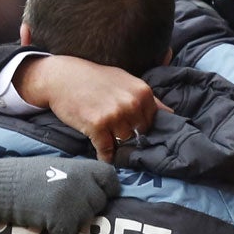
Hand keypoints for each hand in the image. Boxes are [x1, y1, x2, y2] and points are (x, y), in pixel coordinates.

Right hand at [0, 156, 120, 233]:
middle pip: (100, 203)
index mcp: (85, 167)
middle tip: (66, 206)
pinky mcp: (64, 222)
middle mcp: (84, 184)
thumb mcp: (60, 166)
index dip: (106, 190)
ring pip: (86, 222)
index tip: (96, 194)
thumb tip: (98, 192)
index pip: (112, 180)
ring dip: (73, 222)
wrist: (2, 185)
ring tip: (54, 213)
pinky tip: (47, 224)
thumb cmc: (27, 174)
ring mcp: (75, 204)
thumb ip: (81, 177)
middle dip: (87, 208)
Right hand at [14, 55, 170, 161]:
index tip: (132, 130)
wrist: (62, 77)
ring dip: (117, 146)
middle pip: (140, 135)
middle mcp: (131, 103)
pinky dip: (104, 156)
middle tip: (117, 135)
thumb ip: (147, 99)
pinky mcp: (97, 126)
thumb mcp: (126, 81)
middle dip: (130, 138)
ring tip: (108, 140)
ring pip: (125, 143)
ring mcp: (115, 115)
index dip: (142, 128)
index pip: (153, 122)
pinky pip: (107, 151)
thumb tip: (170, 114)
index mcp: (142, 92)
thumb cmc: (95, 79)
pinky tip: (101, 152)